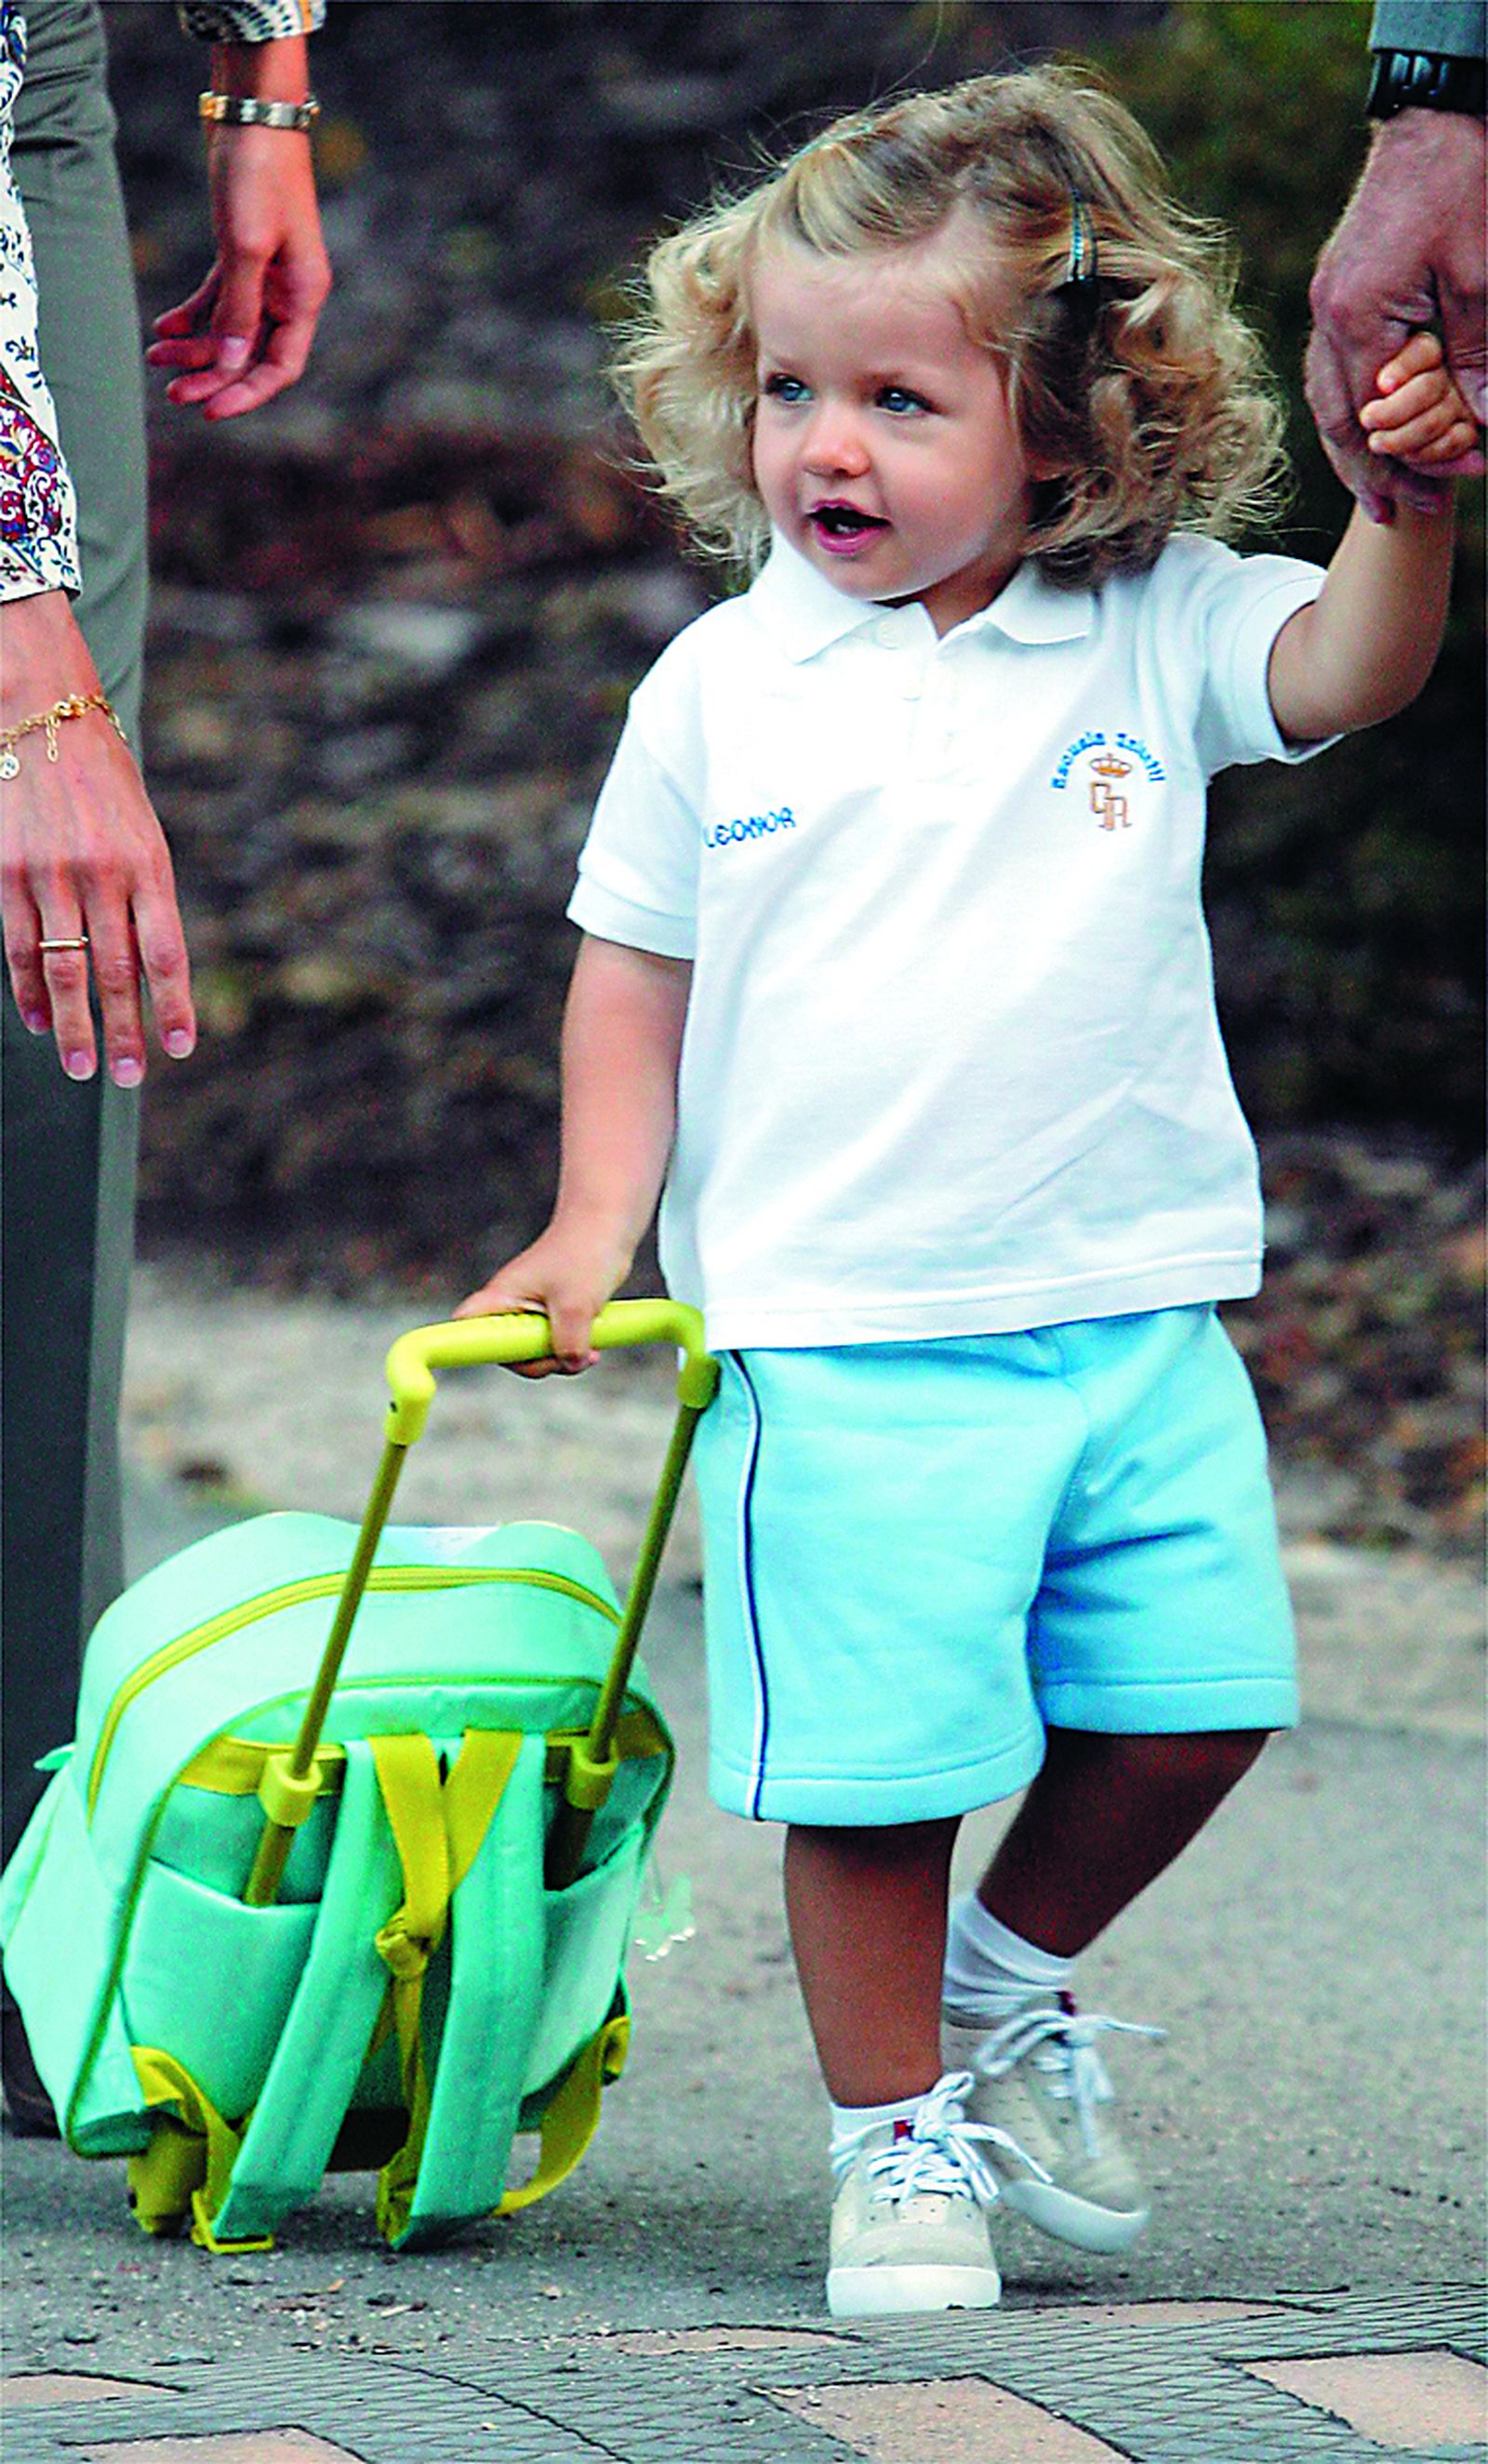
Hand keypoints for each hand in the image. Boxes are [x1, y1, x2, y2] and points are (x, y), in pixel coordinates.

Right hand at [0, 593, 195, 1083]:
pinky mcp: (7, 872)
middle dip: (123, 1032)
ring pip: (65, 968)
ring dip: (73, 1025)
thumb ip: (147, 900)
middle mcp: (103, 874)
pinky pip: (18, 944)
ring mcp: (51, 875)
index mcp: (149, 864)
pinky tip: (37, 1020)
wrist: (43, 713)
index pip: (167, 952)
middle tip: (130, 1078)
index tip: (182, 1049)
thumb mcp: (142, 834)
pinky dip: (29, 989)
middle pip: (117, 973)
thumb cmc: (104, 784)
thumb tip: (150, 975)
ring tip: (80, 1067)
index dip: (175, 1006)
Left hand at [146, 33, 330, 422]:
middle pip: (250, 354)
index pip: (280, 367)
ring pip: (230, 329)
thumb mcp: (244, 246)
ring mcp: (267, 274)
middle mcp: (289, 292)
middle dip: (211, 375)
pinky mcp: (242, 253)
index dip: (246, 393)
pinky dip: (192, 315)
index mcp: (304, 296)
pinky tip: (164, 327)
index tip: (210, 410)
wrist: (252, 112)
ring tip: (156, 357)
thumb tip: (228, 363)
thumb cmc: (258, 175)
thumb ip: (237, 308)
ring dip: (195, 348)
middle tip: (172, 392)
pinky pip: (218, 299)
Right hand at [453, 1222, 633, 1377]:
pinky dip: (575, 1347)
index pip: (464, 1326)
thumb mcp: (576, 1305)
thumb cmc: (583, 1252)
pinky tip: (595, 1338)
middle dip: (540, 1362)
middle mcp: (511, 1306)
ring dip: (563, 1356)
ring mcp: (532, 1311)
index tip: (499, 1356)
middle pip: (508, 1354)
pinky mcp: (553, 1314)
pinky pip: (557, 1343)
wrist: (607, 1226)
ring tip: (591, 1348)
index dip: (469, 1347)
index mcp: (501, 1298)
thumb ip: (569, 1344)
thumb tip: (570, 1364)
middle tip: (568, 1355)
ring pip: (537, 1352)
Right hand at [1306, 111, 1485, 519]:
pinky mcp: (1340, 284)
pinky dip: (1351, 401)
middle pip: (1336, 418)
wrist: (1438, 113)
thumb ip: (1478, 356)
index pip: (1373, 417)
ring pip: (1328, 395)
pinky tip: (1370, 419)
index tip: (1440, 491)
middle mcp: (1330, 314)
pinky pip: (1334, 362)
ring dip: (1353, 445)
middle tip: (1398, 513)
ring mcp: (1329, 298)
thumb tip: (1482, 427)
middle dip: (1368, 472)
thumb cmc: (1464, 185)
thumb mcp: (1482, 278)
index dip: (1404, 463)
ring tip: (1378, 484)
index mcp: (1358, 316)